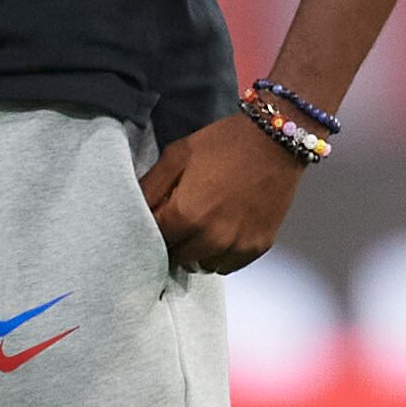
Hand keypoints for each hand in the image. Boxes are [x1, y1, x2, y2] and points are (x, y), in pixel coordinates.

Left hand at [140, 115, 300, 274]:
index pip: (152, 240)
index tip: (155, 219)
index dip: (149, 229)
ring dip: (196, 252)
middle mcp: (211, 238)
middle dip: (171, 242)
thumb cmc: (222, 144)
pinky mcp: (257, 248)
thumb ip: (150, 188)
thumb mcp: (176, 156)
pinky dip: (220, 254)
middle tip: (177, 220)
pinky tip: (222, 230)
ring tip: (201, 226)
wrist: (275, 140)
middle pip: (175, 257)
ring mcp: (236, 246)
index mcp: (186, 215)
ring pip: (201, 266)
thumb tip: (130, 211)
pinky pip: (227, 265)